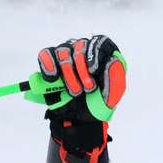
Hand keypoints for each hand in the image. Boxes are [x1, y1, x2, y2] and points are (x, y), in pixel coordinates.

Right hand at [36, 35, 126, 162]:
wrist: (79, 120)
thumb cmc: (98, 104)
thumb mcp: (113, 94)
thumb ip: (115, 76)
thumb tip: (111, 60)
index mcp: (103, 57)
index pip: (100, 41)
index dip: (95, 52)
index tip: (93, 70)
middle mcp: (85, 52)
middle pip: (81, 45)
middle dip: (82, 70)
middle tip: (87, 89)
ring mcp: (67, 56)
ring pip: (64, 51)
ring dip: (68, 74)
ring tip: (75, 93)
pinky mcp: (51, 64)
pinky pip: (46, 54)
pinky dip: (48, 65)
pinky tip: (53, 78)